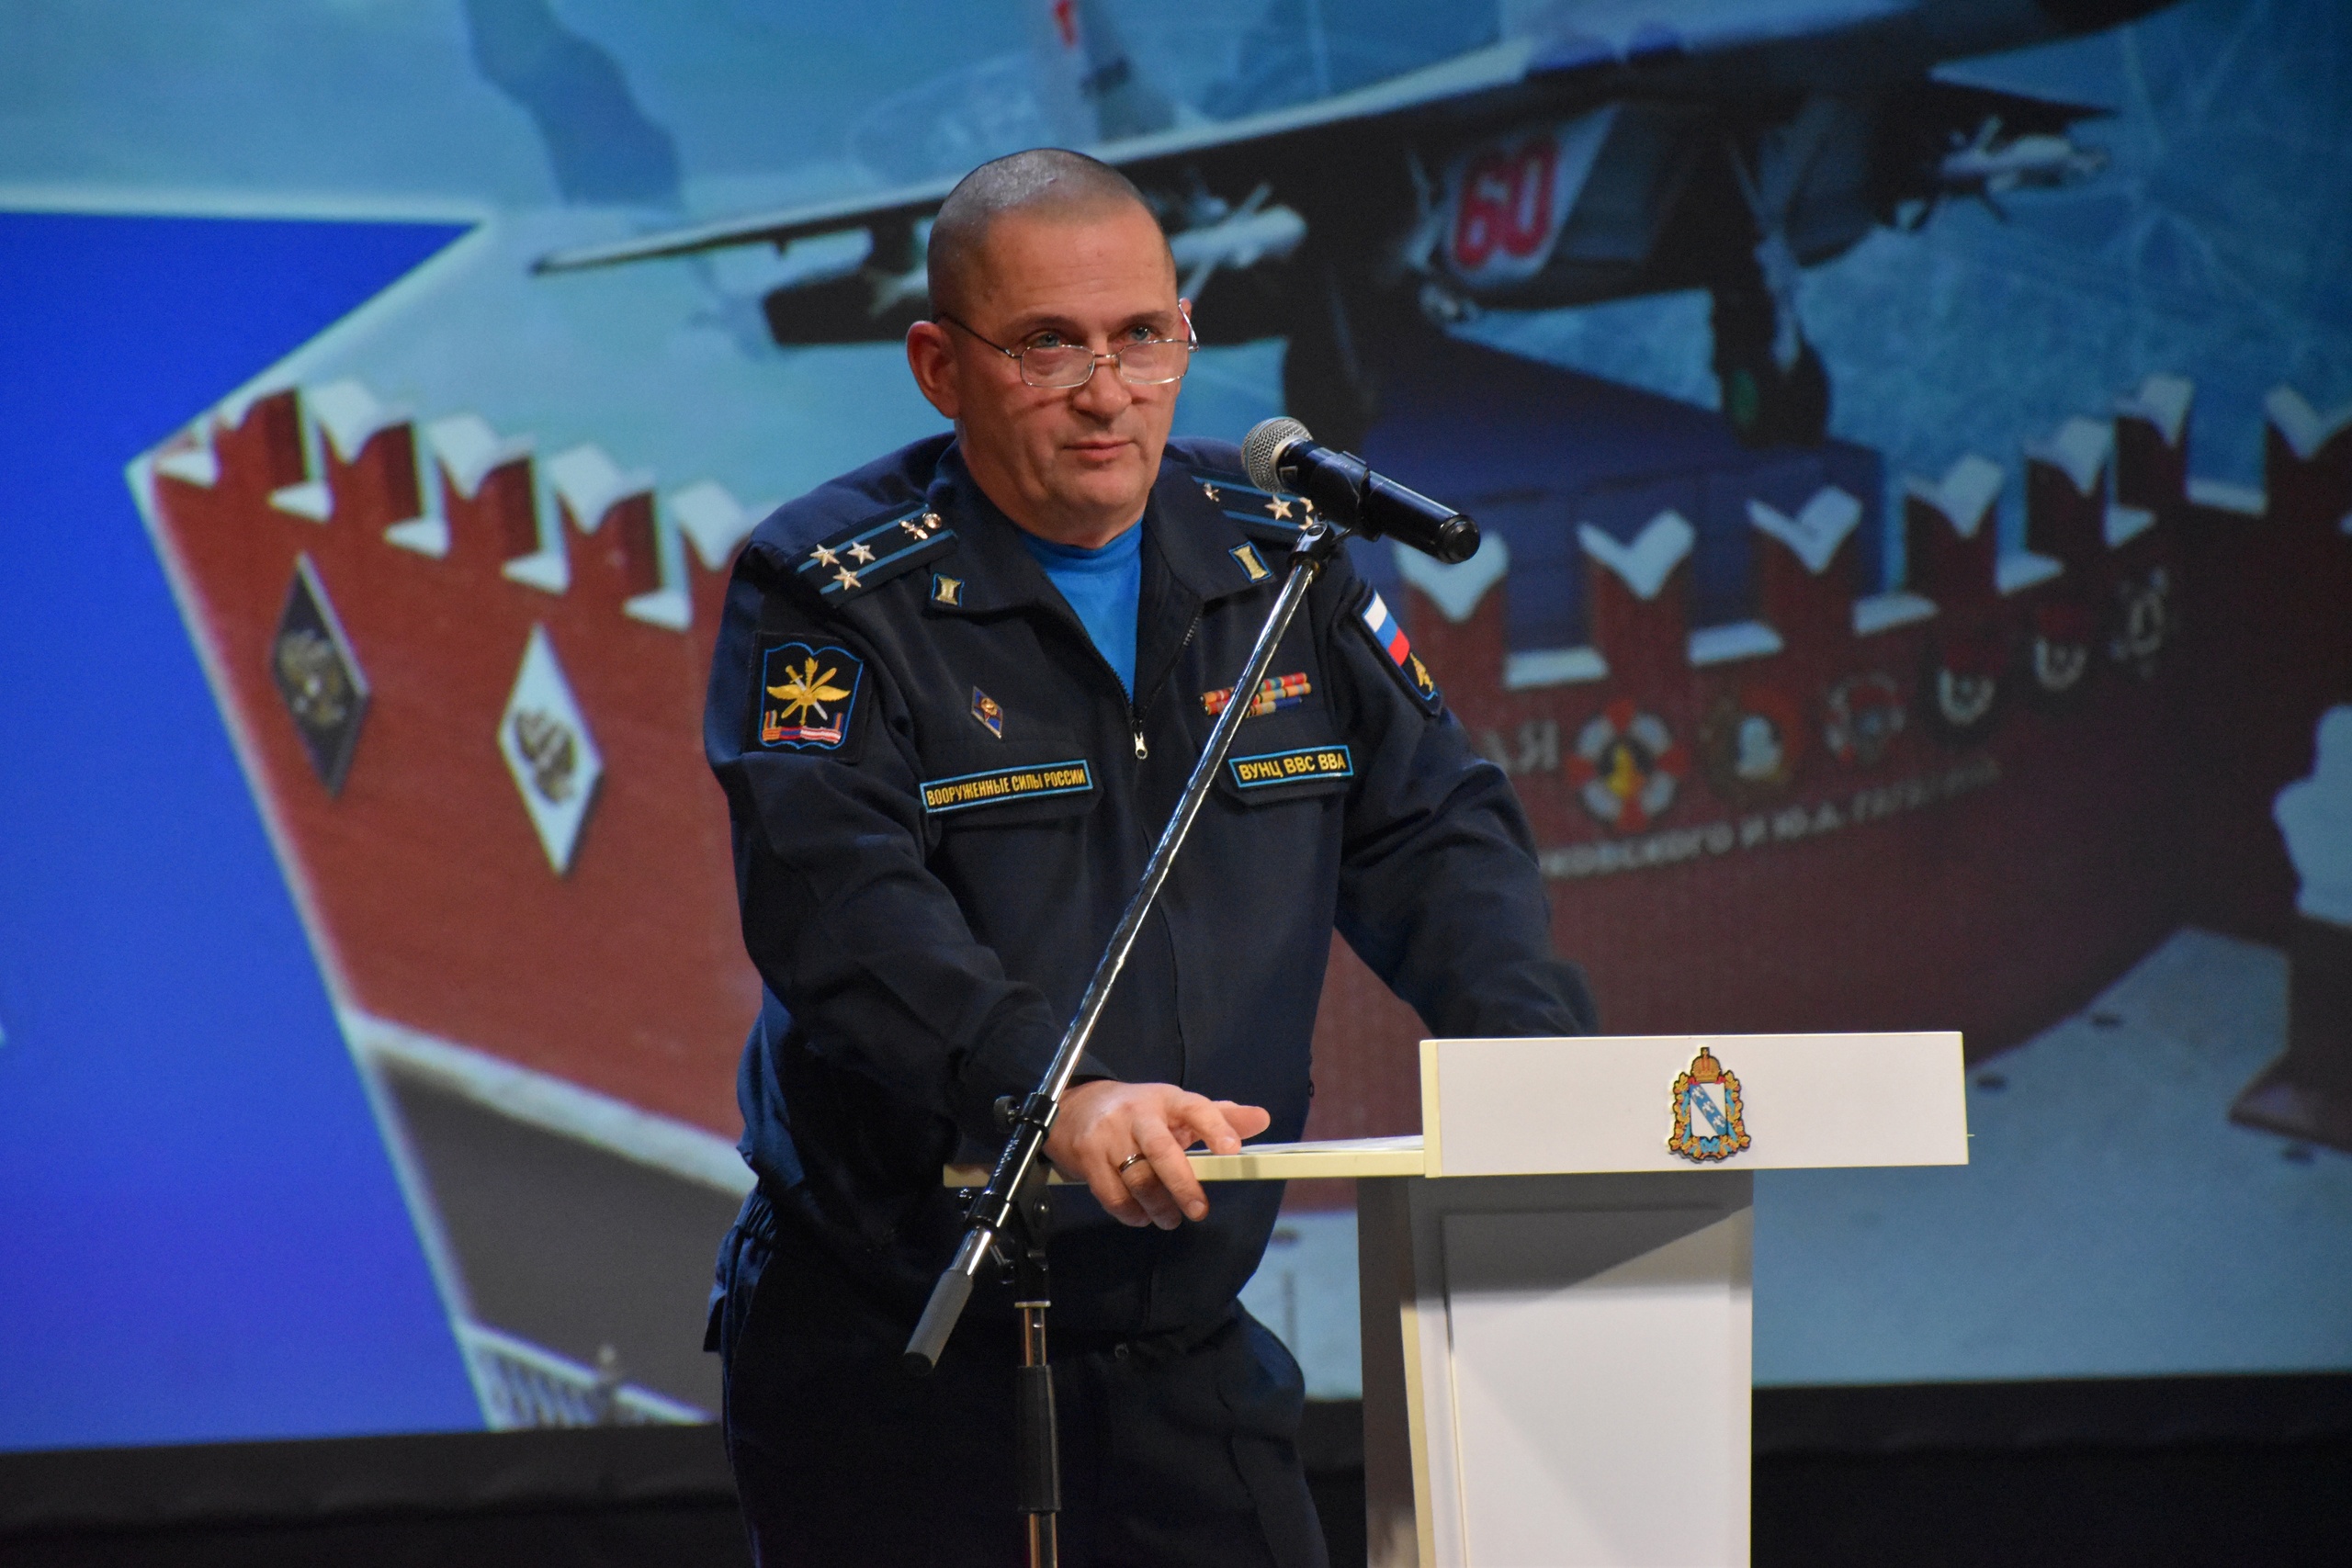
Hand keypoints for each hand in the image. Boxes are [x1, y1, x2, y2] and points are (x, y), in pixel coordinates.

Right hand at [1044, 1080, 1271, 1229]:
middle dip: (1183, 1184)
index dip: (1216, 1126)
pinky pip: (1112, 1194)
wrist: (1076, 1109)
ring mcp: (1109, 1135)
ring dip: (1158, 1207)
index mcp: (1166, 1100)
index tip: (1233, 1149)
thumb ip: (1221, 1116)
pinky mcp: (1087, 1157)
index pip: (1195, 1107)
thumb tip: (1262, 1118)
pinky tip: (1141, 1215)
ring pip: (1138, 1178)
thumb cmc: (1139, 1113)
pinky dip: (1131, 1213)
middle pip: (1162, 1150)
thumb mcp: (1177, 1108)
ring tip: (1170, 1218)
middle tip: (1200, 1210)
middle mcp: (1137, 1114)